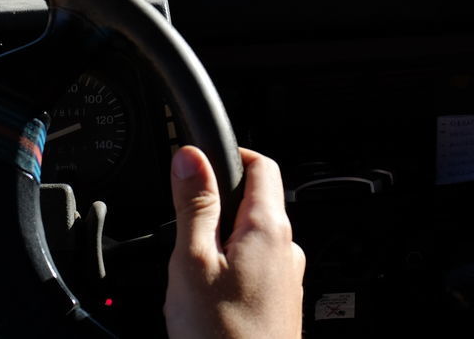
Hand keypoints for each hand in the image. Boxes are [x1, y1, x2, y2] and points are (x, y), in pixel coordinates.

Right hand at [165, 146, 304, 338]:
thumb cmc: (221, 336)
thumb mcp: (192, 261)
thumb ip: (193, 204)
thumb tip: (191, 156)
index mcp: (269, 228)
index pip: (262, 164)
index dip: (231, 153)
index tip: (201, 161)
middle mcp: (288, 249)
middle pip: (256, 203)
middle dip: (220, 206)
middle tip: (185, 227)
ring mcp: (288, 280)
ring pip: (253, 241)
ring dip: (224, 243)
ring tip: (193, 272)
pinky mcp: (282, 306)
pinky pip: (257, 271)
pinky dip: (232, 272)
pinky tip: (209, 299)